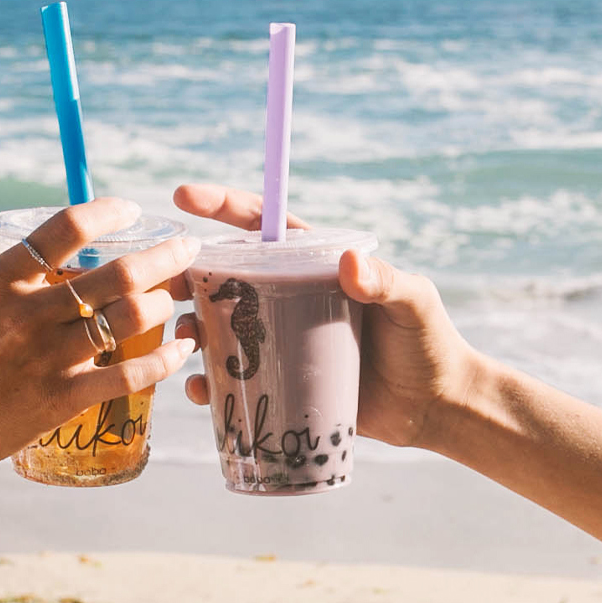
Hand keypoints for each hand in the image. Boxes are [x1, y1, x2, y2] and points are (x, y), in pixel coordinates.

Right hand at [0, 198, 199, 485]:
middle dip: (164, 254)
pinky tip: (180, 349)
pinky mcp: (64, 399)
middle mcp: (28, 313)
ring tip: (174, 298)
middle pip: (116, 271)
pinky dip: (164, 358)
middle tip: (187, 247)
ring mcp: (49, 357)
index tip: (129, 209)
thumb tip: (9, 248)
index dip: (107, 212)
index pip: (66, 228)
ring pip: (130, 316)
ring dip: (164, 302)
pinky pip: (131, 374)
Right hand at [171, 183, 476, 450]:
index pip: (265, 227)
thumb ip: (386, 280)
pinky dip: (208, 383)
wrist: (437, 407)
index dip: (225, 207)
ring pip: (221, 327)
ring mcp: (283, 341)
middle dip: (189, 275)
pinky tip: (198, 389)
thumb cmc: (429, 343)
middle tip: (164, 284)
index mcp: (317, 265)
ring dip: (190, 328)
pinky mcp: (282, 383)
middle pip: (228, 276)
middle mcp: (292, 297)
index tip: (184, 195)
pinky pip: (234, 378)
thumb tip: (349, 261)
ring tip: (180, 338)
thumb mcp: (413, 303)